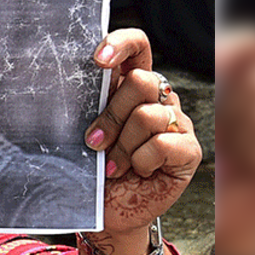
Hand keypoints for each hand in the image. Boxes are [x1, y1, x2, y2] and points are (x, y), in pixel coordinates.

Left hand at [83, 29, 202, 249]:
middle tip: (95, 141)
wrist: (106, 210)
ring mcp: (176, 123)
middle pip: (141, 81)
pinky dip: (140, 160)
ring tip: (111, 165)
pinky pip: (163, 143)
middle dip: (111, 115)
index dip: (122, 44)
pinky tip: (135, 171)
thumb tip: (66, 82)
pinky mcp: (188, 151)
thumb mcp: (84, 130)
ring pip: (147, 115)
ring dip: (121, 145)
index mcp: (131, 85)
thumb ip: (86, 104)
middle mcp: (158, 99)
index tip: (98, 60)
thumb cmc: (91, 168)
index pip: (138, 46)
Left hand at [215, 27, 254, 238]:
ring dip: (248, 139)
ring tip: (245, 155)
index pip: (254, 42)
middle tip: (230, 139)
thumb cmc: (215, 155)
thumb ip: (231, 64)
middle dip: (233, 114)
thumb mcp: (213, 105)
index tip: (219, 93)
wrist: (223, 208)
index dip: (233, 63)